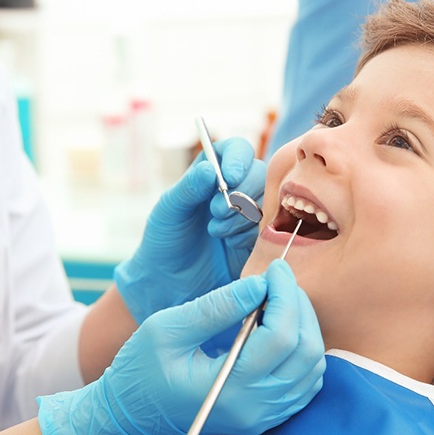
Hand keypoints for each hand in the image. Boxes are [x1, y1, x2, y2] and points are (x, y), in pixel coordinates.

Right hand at [37, 261, 325, 434]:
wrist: (131, 415)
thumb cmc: (140, 370)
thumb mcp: (166, 329)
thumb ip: (216, 307)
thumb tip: (260, 285)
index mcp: (228, 389)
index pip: (280, 338)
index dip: (285, 296)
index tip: (275, 269)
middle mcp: (255, 408)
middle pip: (306, 350)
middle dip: (298, 306)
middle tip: (279, 280)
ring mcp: (264, 416)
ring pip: (313, 366)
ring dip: (305, 326)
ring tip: (280, 300)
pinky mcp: (267, 415)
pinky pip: (307, 381)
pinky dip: (305, 349)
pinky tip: (283, 328)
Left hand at [114, 137, 265, 323]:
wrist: (170, 284)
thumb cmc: (164, 241)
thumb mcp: (169, 210)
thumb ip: (188, 188)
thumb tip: (210, 168)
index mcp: (212, 172)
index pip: (237, 150)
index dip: (238, 159)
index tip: (229, 177)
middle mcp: (236, 188)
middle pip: (259, 174)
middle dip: (240, 192)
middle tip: (215, 212)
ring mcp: (251, 213)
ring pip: (267, 201)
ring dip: (242, 216)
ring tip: (216, 232)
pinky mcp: (260, 238)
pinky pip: (269, 228)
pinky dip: (249, 234)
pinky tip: (229, 244)